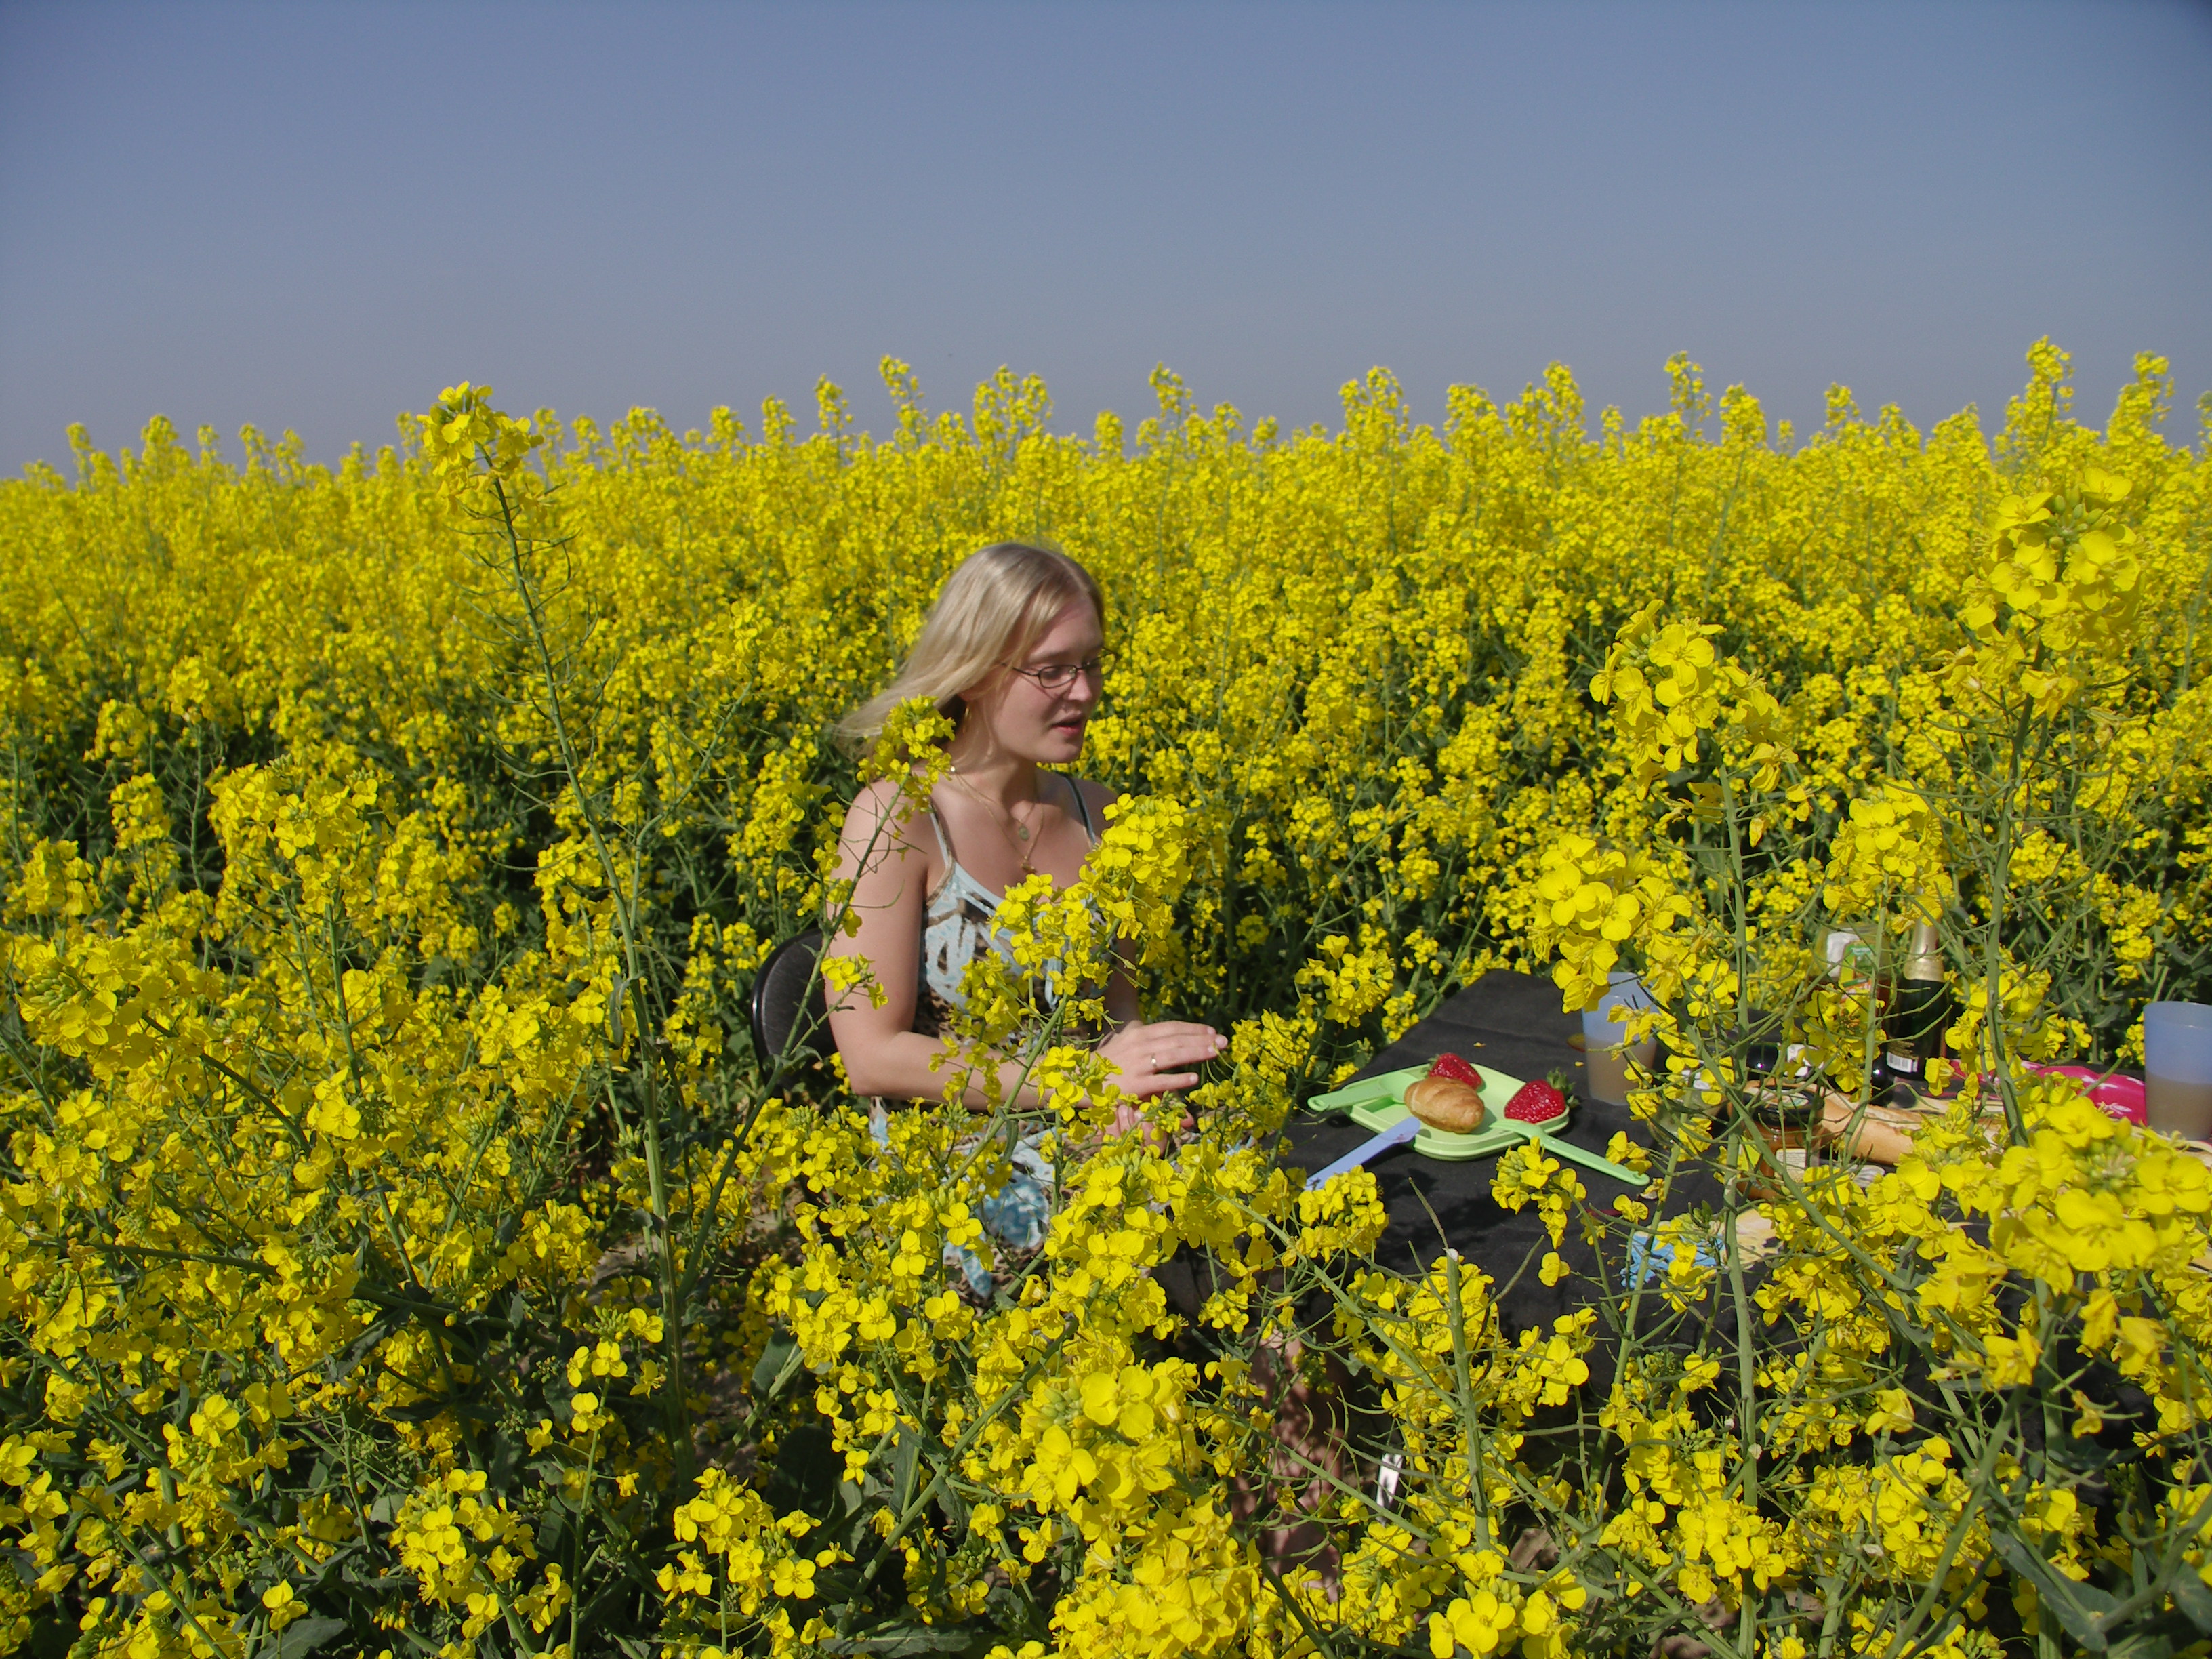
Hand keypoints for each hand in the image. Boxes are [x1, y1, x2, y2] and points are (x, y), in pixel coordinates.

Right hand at [1098, 1019, 1225, 1099]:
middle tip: (1224, 1042)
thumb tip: (1173, 1039)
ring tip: (1215, 1053)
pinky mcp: (1137, 1085)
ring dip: (1197, 1053)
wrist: (1084, 1080)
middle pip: (1177, 1039)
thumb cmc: (1110, 1062)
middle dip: (1203, 1039)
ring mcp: (1139, 1065)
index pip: (1172, 1027)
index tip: (1212, 1031)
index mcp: (1140, 1033)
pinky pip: (1162, 1081)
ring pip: (1173, 1056)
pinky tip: (1195, 1078)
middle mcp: (1141, 1045)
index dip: (1194, 1028)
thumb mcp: (1128, 1044)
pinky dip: (1179, 1079)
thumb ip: (1150, 1041)